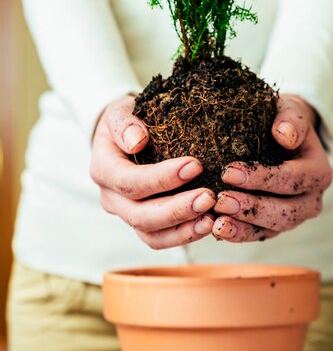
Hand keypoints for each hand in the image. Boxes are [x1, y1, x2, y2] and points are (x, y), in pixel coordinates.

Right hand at [90, 95, 215, 248]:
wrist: (125, 134)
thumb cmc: (127, 120)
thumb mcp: (121, 111)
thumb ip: (124, 122)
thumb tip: (136, 141)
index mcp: (103, 169)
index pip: (130, 181)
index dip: (162, 178)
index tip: (195, 165)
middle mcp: (111, 197)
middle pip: (140, 215)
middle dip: (177, 209)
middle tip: (209, 197)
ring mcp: (126, 213)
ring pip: (150, 234)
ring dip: (183, 229)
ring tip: (212, 218)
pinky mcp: (142, 223)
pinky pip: (160, 239)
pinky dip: (184, 235)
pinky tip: (208, 224)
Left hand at [212, 94, 332, 241]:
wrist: (282, 135)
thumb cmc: (283, 120)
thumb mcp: (290, 111)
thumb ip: (291, 119)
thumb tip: (284, 135)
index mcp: (319, 172)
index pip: (292, 179)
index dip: (261, 178)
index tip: (229, 172)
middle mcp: (311, 200)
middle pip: (284, 211)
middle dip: (251, 208)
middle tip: (220, 200)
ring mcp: (295, 216)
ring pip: (271, 229)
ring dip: (243, 227)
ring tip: (217, 223)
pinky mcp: (276, 225)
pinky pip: (259, 235)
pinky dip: (238, 234)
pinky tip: (216, 229)